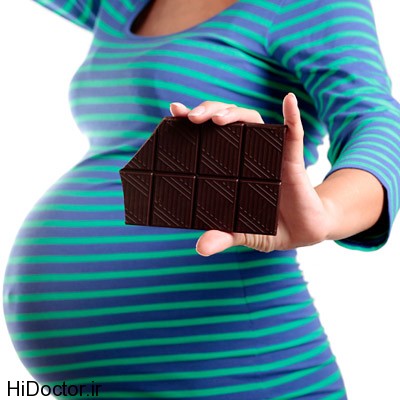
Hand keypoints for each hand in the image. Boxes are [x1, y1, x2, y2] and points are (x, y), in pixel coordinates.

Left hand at [169, 95, 332, 254]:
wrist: (302, 232)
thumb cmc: (268, 226)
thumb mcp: (241, 233)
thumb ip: (222, 236)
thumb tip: (200, 247)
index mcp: (230, 166)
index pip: (208, 136)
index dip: (192, 122)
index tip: (174, 112)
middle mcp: (247, 154)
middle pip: (226, 120)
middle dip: (208, 111)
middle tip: (191, 118)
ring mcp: (269, 154)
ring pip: (251, 121)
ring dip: (234, 113)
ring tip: (217, 118)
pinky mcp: (291, 161)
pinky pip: (293, 134)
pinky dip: (292, 117)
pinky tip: (288, 100)